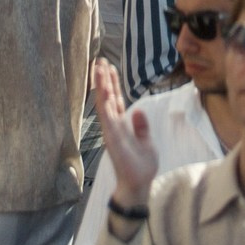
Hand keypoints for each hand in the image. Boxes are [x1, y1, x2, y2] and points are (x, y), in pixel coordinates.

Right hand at [93, 59, 156, 208]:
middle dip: (104, 80)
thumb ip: (141, 126)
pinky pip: (106, 117)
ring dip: (101, 86)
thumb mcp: (146, 142)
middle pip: (108, 98)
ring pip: (104, 104)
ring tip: (98, 68)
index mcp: (123, 125)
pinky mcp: (112, 138)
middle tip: (100, 60)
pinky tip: (102, 90)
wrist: (139, 184)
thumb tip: (138, 110)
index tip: (109, 67)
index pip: (116, 100)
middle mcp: (114, 126)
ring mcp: (111, 131)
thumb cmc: (142, 166)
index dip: (112, 84)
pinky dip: (104, 103)